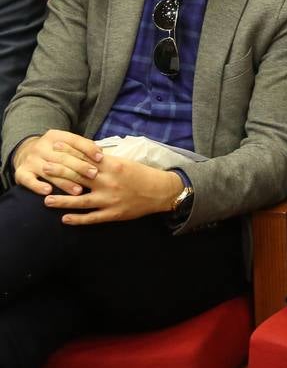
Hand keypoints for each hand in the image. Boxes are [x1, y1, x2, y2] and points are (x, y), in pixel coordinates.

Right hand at [13, 130, 103, 196]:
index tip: (100, 158)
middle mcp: (41, 147)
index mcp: (55, 136)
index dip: (88, 149)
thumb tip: (100, 153)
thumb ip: (83, 146)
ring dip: (65, 182)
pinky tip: (48, 191)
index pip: (74, 141)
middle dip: (80, 167)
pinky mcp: (21, 172)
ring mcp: (30, 160)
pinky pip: (29, 180)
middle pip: (63, 157)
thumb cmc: (55, 150)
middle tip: (93, 175)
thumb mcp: (66, 143)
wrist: (24, 152)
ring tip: (78, 191)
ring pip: (50, 171)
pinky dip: (38, 186)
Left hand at [43, 155, 184, 224]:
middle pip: (79, 177)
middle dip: (60, 172)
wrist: (161, 191)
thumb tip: (86, 154)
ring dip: (62, 200)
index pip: (86, 158)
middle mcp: (109, 182)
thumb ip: (105, 160)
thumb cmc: (142, 174)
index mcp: (113, 166)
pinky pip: (92, 218)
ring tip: (46, 200)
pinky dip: (78, 219)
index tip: (55, 148)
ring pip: (81, 201)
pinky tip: (65, 219)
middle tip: (44, 168)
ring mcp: (110, 199)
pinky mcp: (113, 214)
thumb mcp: (125, 162)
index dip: (69, 153)